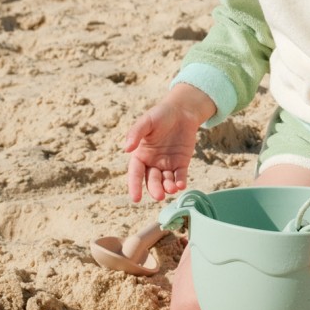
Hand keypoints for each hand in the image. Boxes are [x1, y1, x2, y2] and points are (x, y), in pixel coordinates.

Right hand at [124, 84, 215, 201]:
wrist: (182, 111)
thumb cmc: (161, 114)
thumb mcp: (146, 121)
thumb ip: (136, 133)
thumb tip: (126, 149)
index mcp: (140, 155)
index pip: (135, 173)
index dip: (134, 186)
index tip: (136, 199)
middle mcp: (153, 162)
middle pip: (152, 180)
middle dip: (155, 189)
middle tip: (159, 196)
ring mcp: (167, 164)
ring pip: (166, 181)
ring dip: (168, 187)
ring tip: (172, 189)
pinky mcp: (181, 163)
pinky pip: (180, 176)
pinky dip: (180, 182)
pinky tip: (181, 185)